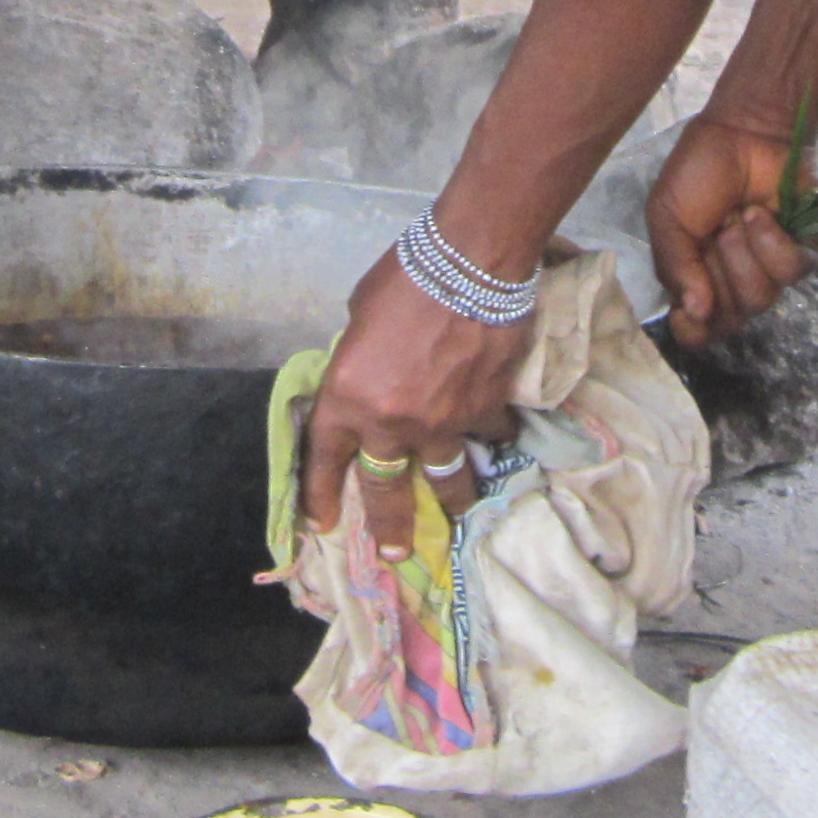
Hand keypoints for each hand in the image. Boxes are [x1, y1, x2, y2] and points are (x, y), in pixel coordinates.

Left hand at [302, 245, 532, 562]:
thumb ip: (359, 359)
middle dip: (389, 528)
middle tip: (394, 554)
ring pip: (447, 479)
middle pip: (385, 490)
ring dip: (452, 500)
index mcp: (347, 397)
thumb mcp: (358, 318)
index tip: (322, 524)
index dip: (320, 496)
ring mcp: (442, 424)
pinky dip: (492, 433)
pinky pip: (488, 435)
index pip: (324, 460)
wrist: (470, 263)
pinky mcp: (485, 413)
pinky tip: (497, 430)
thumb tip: (372, 376)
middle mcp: (390, 423)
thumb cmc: (405, 277)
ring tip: (457, 513)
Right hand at [646, 112, 812, 347]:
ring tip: (737, 218)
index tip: (689, 313)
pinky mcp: (803, 251)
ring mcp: (769, 270)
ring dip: (744, 257)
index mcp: (696, 278)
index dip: (694, 332)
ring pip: (761, 300)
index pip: (698, 331)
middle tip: (715, 235)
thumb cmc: (699, 171)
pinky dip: (772, 243)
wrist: (741, 131)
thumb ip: (674, 265)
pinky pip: (792, 272)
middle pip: (730, 320)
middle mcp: (733, 282)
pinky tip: (762, 214)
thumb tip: (693, 312)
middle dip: (718, 279)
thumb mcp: (667, 215)